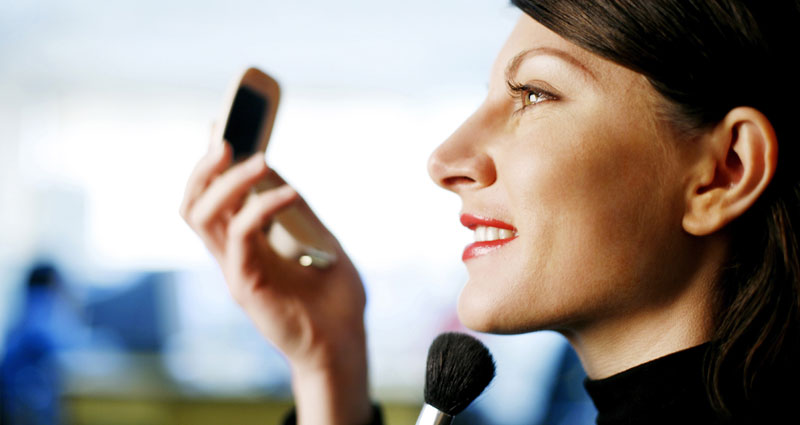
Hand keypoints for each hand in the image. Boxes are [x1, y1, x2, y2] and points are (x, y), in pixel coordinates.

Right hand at [180, 138, 372, 424]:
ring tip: (257, 156)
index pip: (213, 198)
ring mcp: (236, 270)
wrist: (345, 344)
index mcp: (246, 244)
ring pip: (203, 216)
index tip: (221, 126)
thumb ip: (294, 212)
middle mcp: (233, 255)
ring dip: (227, 181)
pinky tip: (288, 192)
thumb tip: (277, 174)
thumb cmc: (334, 298)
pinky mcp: (247, 286)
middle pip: (195, 203)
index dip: (211, 164)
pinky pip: (240, 239)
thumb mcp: (318, 240)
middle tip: (227, 135)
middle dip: (205, 166)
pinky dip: (259, 208)